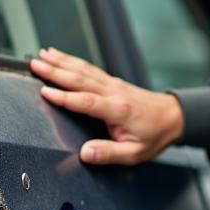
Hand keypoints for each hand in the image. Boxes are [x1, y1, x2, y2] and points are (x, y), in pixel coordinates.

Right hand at [29, 47, 182, 165]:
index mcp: (118, 110)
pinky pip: (88, 68)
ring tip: (41, 56)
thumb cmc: (154, 135)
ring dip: (61, 61)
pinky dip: (71, 60)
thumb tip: (86, 153)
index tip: (45, 92)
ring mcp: (112, 84)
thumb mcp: (134, 153)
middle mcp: (113, 93)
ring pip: (83, 69)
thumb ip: (109, 153)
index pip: (86, 101)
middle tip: (35, 64)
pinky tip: (60, 57)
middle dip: (55, 71)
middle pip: (80, 79)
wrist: (174, 117)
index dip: (64, 97)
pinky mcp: (112, 81)